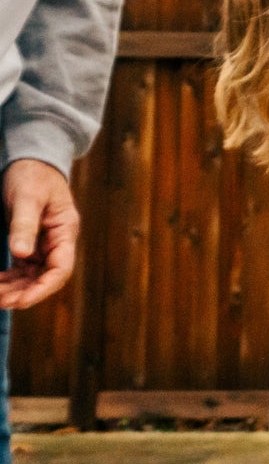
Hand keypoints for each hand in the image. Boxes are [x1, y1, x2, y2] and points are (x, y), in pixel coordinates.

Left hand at [0, 159, 79, 309]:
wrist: (32, 162)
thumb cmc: (32, 176)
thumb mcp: (27, 198)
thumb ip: (24, 225)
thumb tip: (21, 254)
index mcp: (64, 231)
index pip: (60, 268)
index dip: (43, 288)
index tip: (21, 301)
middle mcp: (57, 242)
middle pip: (46, 277)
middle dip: (24, 293)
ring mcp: (44, 245)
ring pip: (32, 276)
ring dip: (14, 289)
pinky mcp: (30, 244)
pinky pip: (22, 268)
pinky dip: (9, 279)